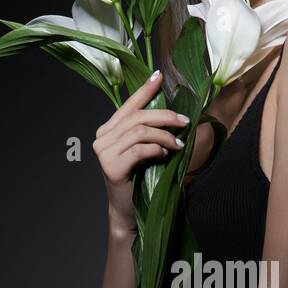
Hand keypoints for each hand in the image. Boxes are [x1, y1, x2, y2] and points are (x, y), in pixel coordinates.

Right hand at [91, 70, 189, 227]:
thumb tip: (174, 114)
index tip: (159, 76)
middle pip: (137, 117)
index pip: (128, 105)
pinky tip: (164, 154)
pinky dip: (155, 149)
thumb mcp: (145, 151)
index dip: (144, 90)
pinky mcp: (111, 166)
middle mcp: (103, 138)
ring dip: (164, 135)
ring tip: (178, 143)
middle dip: (164, 115)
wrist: (128, 211)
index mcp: (109, 130)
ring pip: (139, 131)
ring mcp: (104, 152)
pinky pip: (138, 150)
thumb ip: (150, 132)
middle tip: (184, 121)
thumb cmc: (140, 181)